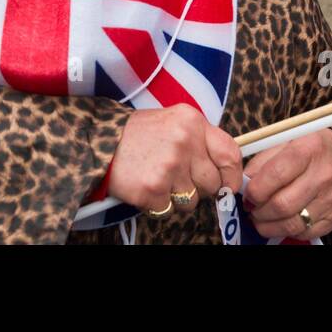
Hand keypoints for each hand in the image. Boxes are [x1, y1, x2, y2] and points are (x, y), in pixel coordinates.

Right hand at [107, 105, 242, 215]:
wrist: (98, 141)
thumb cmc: (138, 135)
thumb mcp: (174, 123)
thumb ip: (201, 142)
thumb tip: (226, 174)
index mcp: (192, 122)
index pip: (230, 153)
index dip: (233, 175)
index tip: (228, 186)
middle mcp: (185, 141)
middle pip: (212, 183)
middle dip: (198, 187)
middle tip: (176, 176)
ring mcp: (169, 166)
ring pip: (192, 200)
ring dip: (177, 197)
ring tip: (158, 178)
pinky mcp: (153, 188)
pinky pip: (169, 210)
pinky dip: (158, 204)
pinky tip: (146, 185)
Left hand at [243, 129, 331, 240]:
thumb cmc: (309, 149)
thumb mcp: (285, 142)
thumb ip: (262, 162)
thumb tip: (243, 184)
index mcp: (308, 150)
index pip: (275, 175)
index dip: (255, 190)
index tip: (248, 194)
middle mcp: (324, 175)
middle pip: (282, 205)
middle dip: (259, 212)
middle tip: (252, 209)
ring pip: (292, 224)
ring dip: (269, 226)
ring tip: (261, 218)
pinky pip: (305, 232)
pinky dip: (288, 230)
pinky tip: (281, 221)